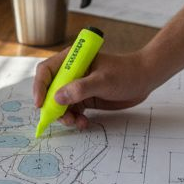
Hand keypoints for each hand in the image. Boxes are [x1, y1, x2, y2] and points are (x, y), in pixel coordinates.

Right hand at [32, 50, 156, 129]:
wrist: (144, 79)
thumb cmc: (125, 73)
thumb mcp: (103, 80)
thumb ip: (80, 89)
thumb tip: (57, 98)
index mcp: (72, 60)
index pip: (46, 71)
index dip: (40, 87)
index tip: (41, 104)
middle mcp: (71, 72)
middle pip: (50, 91)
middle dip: (53, 107)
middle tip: (63, 118)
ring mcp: (77, 86)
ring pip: (60, 104)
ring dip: (65, 116)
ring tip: (77, 123)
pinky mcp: (84, 97)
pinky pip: (72, 110)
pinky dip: (75, 119)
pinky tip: (84, 123)